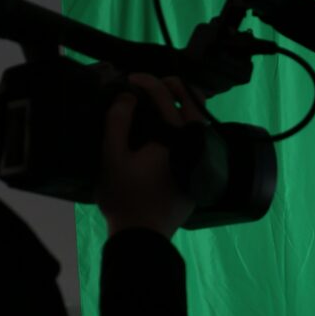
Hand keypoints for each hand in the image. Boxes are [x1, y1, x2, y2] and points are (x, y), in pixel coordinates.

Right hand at [96, 74, 205, 237]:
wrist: (143, 236)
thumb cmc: (124, 197)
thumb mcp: (111, 157)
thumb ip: (117, 121)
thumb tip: (127, 96)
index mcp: (176, 138)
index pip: (165, 98)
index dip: (146, 82)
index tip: (129, 80)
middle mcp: (196, 144)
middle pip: (194, 103)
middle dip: (175, 86)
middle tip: (153, 82)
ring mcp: (203, 159)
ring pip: (201, 121)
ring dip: (185, 105)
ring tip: (164, 98)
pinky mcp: (201, 172)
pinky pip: (200, 139)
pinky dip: (188, 126)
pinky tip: (171, 126)